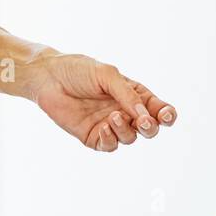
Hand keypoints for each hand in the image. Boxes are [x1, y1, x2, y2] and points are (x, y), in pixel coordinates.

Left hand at [25, 53, 175, 151]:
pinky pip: (109, 145)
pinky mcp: (93, 137)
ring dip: (126, 130)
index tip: (166, 115)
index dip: (166, 115)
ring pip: (130, 138)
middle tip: (144, 122)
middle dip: (151, 128)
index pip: (157, 108)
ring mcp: (109, 125)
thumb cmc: (79, 70)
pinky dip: (110, 139)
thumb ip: (126, 93)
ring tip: (113, 117)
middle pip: (149, 129)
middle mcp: (124, 111)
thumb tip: (145, 115)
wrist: (48, 77)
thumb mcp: (106, 75)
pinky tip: (103, 127)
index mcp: (133, 94)